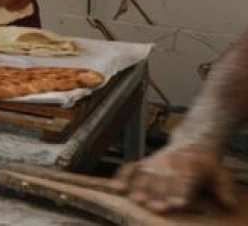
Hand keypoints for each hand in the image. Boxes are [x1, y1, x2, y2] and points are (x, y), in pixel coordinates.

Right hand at [114, 145, 236, 213]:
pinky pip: (131, 168)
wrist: (193, 142)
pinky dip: (122, 177)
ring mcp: (156, 163)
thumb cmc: (205, 164)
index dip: (179, 193)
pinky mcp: (145, 162)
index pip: (184, 182)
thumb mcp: (220, 174)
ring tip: (136, 200)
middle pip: (163, 181)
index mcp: (189, 167)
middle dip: (157, 194)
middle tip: (152, 206)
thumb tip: (231, 204)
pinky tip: (117, 188)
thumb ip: (224, 190)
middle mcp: (170, 164)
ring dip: (140, 188)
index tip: (175, 204)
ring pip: (146, 176)